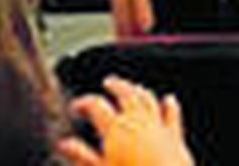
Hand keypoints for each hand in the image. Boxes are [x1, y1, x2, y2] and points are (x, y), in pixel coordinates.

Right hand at [59, 78, 192, 165]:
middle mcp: (138, 121)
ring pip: (148, 100)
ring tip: (133, 87)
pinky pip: (172, 114)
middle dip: (116, 86)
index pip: (97, 106)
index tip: (77, 105)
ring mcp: (158, 126)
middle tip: (108, 82)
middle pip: (126, 94)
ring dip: (139, 91)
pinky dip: (169, 105)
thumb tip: (64, 144)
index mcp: (116, 129)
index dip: (85, 102)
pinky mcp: (174, 136)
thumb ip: (81, 156)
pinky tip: (169, 99)